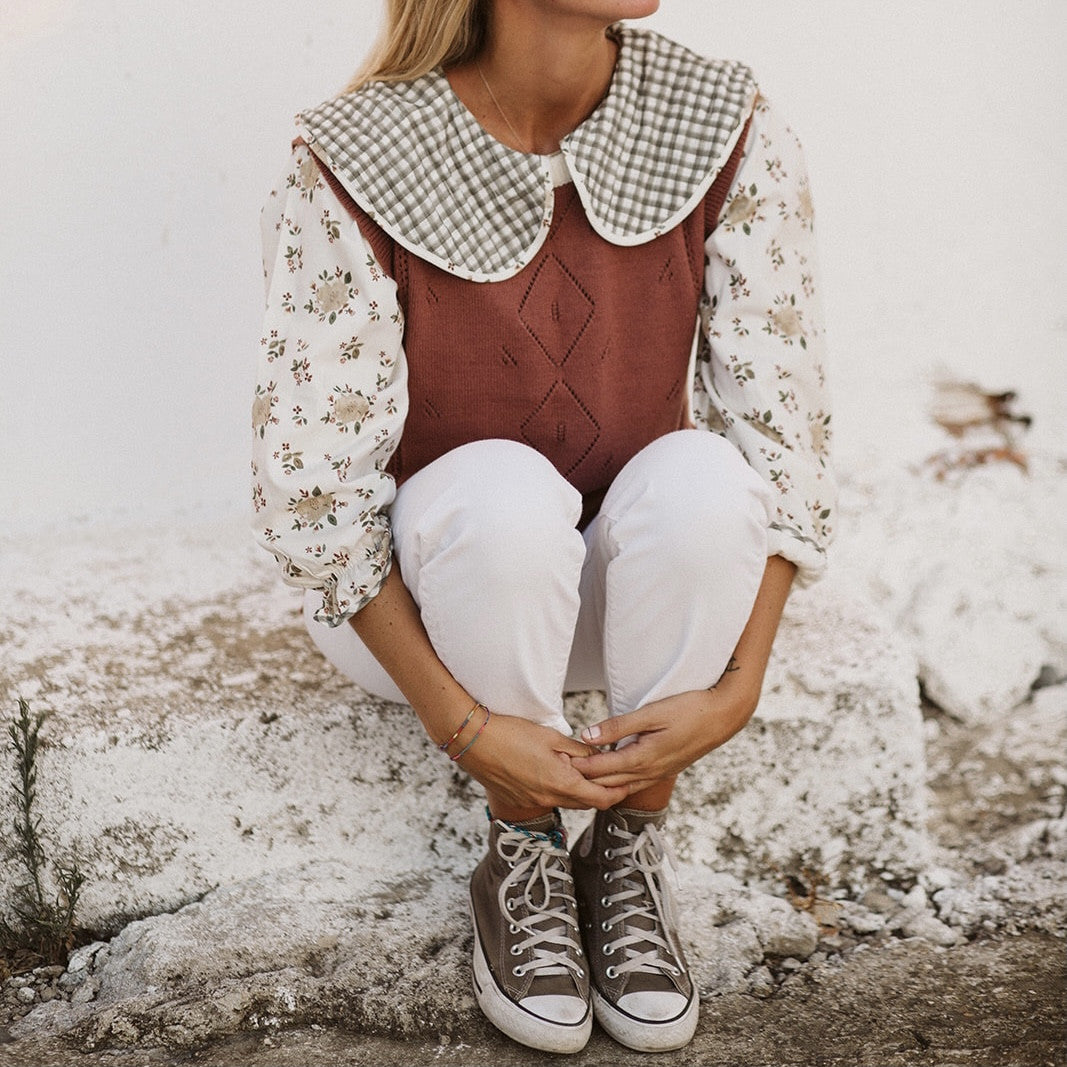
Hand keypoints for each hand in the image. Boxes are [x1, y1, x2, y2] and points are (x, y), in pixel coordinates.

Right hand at [457, 711, 630, 812]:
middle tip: (614, 777)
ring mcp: (533, 802)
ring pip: (568, 802)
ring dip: (581, 792)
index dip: (618, 793)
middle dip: (603, 792)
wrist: (473, 742)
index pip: (601, 799)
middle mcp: (549, 798)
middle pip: (587, 804)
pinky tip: (558, 774)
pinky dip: (560, 791)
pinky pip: (549, 799)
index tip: (628, 783)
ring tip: (588, 773)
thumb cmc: (511, 734)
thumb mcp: (551, 736)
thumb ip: (578, 749)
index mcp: (561, 782)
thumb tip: (599, 754)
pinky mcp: (521, 800)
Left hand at [569, 682, 759, 791]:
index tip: (556, 764)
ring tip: (576, 778)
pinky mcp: (664, 769)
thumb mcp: (651, 713)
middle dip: (583, 781)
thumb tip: (587, 736)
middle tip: (558, 774)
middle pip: (607, 783)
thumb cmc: (689, 709)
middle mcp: (649, 771)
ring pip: (621, 786)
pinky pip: (634, 782)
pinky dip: (616, 782)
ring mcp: (658, 773)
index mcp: (643, 758)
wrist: (724, 716)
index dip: (577, 768)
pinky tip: (607, 777)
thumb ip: (618, 726)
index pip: (601, 770)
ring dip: (599, 784)